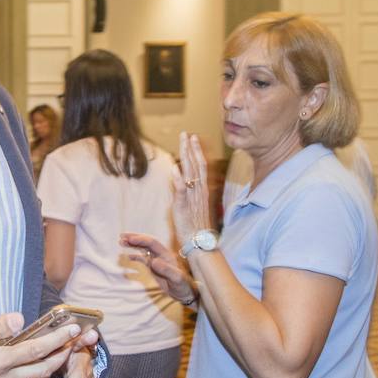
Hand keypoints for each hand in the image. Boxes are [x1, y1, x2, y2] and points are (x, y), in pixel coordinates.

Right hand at [120, 231, 196, 304]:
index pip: (152, 243)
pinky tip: (128, 256)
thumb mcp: (176, 279)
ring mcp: (157, 261)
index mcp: (166, 255)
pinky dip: (135, 256)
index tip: (130, 239)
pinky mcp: (154, 268)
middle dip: (135, 238)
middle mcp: (161, 255)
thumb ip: (166, 270)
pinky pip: (143, 259)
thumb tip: (153, 261)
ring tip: (121, 242)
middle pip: (147, 242)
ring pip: (144, 249)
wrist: (186, 294)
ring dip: (133, 245)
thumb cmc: (183, 286)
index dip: (141, 240)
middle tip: (122, 236)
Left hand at [172, 132, 211, 246]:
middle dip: (191, 148)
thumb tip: (180, 179)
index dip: (196, 151)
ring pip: (191, 173)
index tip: (192, 138)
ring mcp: (193, 198)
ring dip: (187, 157)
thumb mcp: (193, 205)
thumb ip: (187, 191)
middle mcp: (199, 191)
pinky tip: (175, 169)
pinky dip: (178, 180)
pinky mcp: (184, 207)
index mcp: (202, 190)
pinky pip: (182, 191)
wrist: (200, 244)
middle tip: (186, 133)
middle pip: (196, 165)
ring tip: (184, 142)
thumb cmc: (196, 226)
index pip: (200, 166)